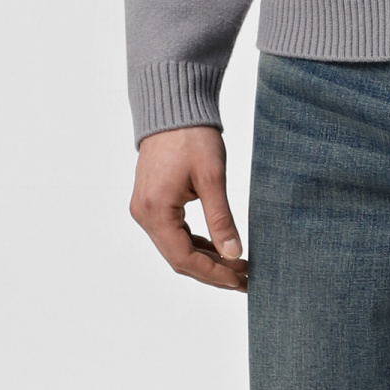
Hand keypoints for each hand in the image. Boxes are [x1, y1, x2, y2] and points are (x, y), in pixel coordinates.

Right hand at [131, 125, 248, 289]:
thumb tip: (233, 253)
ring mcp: (145, 209)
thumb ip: (221, 219)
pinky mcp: (152, 203)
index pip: (184, 258)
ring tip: (238, 266)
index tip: (240, 280)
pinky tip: (219, 248)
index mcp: (156, 210)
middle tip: (245, 279)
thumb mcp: (212, 178)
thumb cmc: (191, 136)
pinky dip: (196, 244)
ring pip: (176, 248)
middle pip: (178, 258)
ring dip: (206, 259)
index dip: (213, 274)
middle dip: (212, 271)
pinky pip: (173, 234)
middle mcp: (144, 214)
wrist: (173, 109)